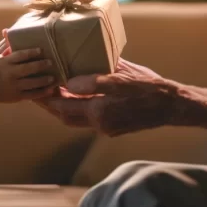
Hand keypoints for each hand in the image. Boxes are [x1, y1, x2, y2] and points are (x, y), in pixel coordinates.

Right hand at [0, 48, 55, 102]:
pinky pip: (30, 95)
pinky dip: (41, 93)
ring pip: (31, 83)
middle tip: (50, 62)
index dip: (32, 52)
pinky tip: (49, 90)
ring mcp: (13, 86)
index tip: (41, 50)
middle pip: (28, 69)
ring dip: (44, 80)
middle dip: (40, 65)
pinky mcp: (15, 96)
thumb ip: (6, 46)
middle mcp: (10, 74)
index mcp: (6, 62)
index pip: (20, 55)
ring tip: (53, 78)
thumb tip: (7, 30)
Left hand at [36, 59, 177, 135]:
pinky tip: (79, 94)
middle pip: (66, 117)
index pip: (62, 108)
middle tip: (40, 90)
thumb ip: (93, 82)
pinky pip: (90, 118)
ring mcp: (107, 127)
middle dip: (51, 105)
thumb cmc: (147, 87)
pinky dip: (80, 108)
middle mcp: (100, 124)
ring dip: (65, 107)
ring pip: (77, 118)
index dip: (46, 99)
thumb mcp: (120, 78)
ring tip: (56, 91)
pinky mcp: (114, 127)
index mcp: (99, 112)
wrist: (171, 105)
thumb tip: (69, 83)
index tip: (36, 87)